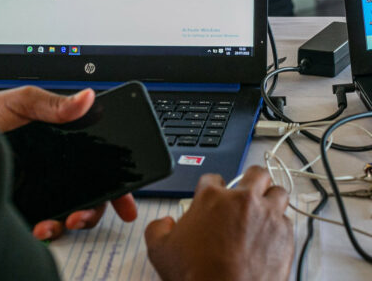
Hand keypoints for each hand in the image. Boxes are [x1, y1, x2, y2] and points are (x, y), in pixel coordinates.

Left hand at [0, 86, 137, 239]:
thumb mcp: (25, 101)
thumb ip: (54, 104)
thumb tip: (87, 98)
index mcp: (67, 141)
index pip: (100, 165)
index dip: (118, 185)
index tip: (126, 203)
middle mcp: (58, 166)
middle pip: (91, 194)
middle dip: (95, 211)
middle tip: (83, 215)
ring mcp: (42, 185)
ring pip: (69, 211)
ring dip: (72, 222)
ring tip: (62, 223)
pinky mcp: (25, 200)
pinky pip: (44, 219)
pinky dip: (48, 228)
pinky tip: (41, 227)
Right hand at [144, 166, 292, 280]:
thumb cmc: (197, 275)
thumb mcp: (159, 249)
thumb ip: (157, 228)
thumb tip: (165, 223)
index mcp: (211, 198)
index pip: (213, 178)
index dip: (212, 187)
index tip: (214, 198)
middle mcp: (242, 201)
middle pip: (256, 174)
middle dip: (252, 180)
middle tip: (247, 191)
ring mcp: (267, 216)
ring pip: (279, 192)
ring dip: (271, 198)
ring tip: (265, 208)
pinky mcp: (285, 236)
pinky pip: (287, 221)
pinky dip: (280, 226)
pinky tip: (271, 234)